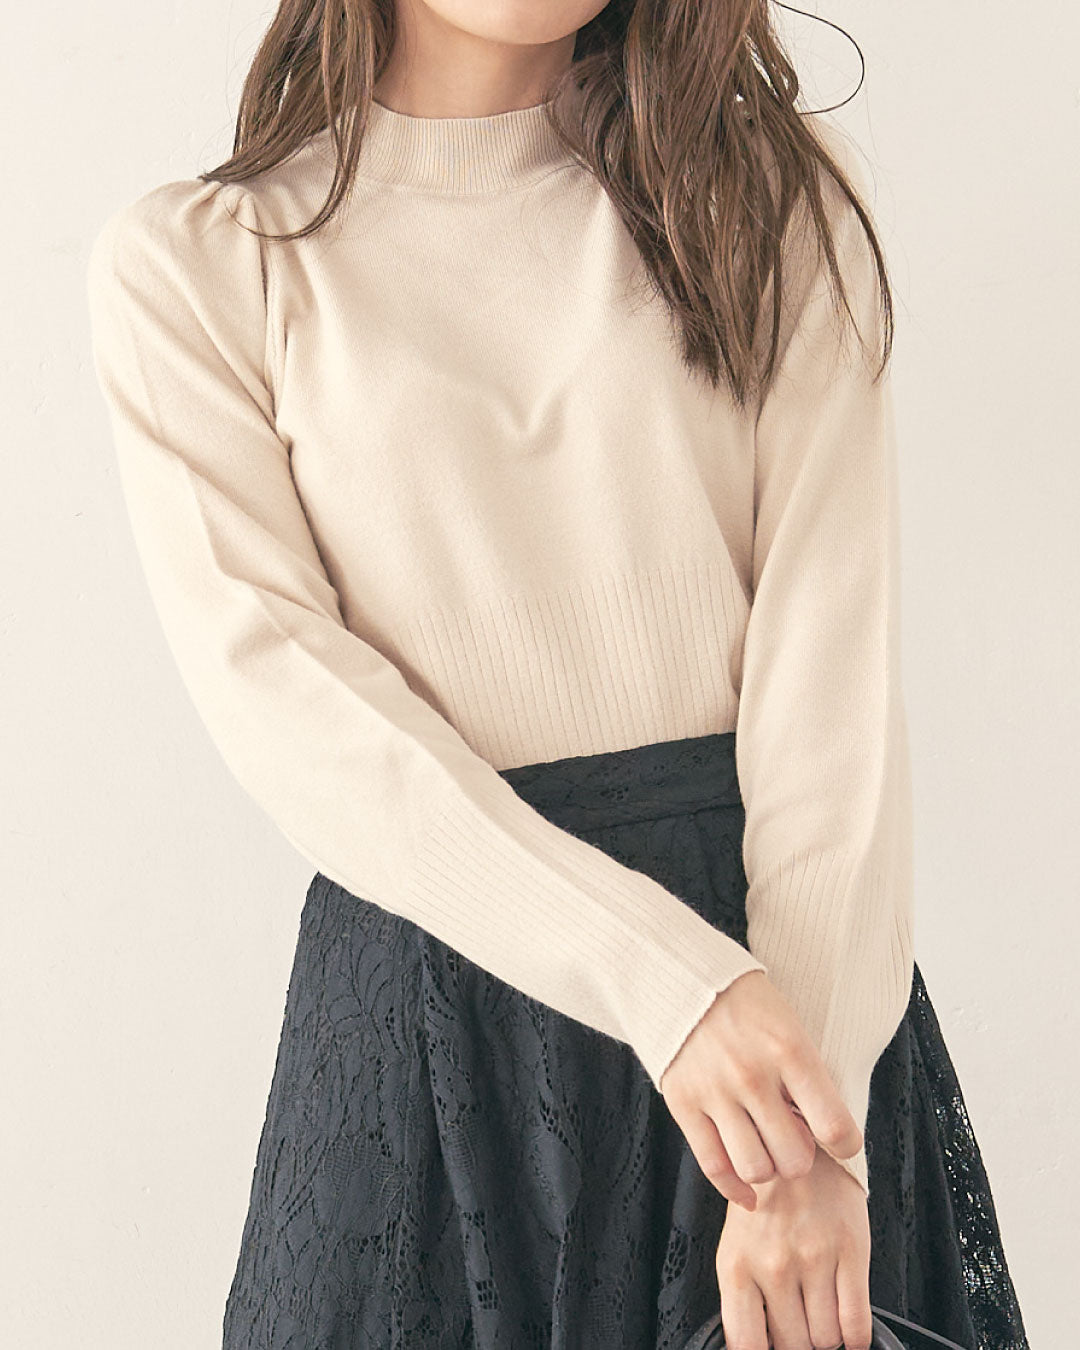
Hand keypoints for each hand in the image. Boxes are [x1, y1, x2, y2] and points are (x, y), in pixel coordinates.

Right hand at [659, 970, 862, 1210]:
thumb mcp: (790, 1026)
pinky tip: (748, 1191)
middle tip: (794, 1138)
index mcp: (789, 1050)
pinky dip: (735, 1189)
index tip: (838, 1140)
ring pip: (756, 1169)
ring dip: (769, 1168)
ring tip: (767, 1147)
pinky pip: (714, 1167)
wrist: (684, 979)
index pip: (835, 1127)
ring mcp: (714, 1091)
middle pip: (794, 1159)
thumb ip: (808, 1078)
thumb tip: (827, 1135)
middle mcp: (752, 1075)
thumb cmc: (747, 1005)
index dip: (845, 1144)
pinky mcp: (683, 1103)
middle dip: (802, 1157)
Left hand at [714, 1143, 873, 1349]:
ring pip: (826, 1339)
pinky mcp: (850, 1251)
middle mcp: (774, 1265)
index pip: (746, 1344)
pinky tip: (848, 1323)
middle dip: (798, 1340)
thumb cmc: (766, 1195)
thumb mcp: (737, 1241)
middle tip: (800, 1322)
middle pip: (793, 1345)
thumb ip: (743, 1294)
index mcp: (737, 1264)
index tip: (772, 1348)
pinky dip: (855, 1335)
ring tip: (821, 1313)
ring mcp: (814, 1258)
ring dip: (826, 1335)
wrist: (797, 1139)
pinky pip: (856, 1322)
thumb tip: (754, 1345)